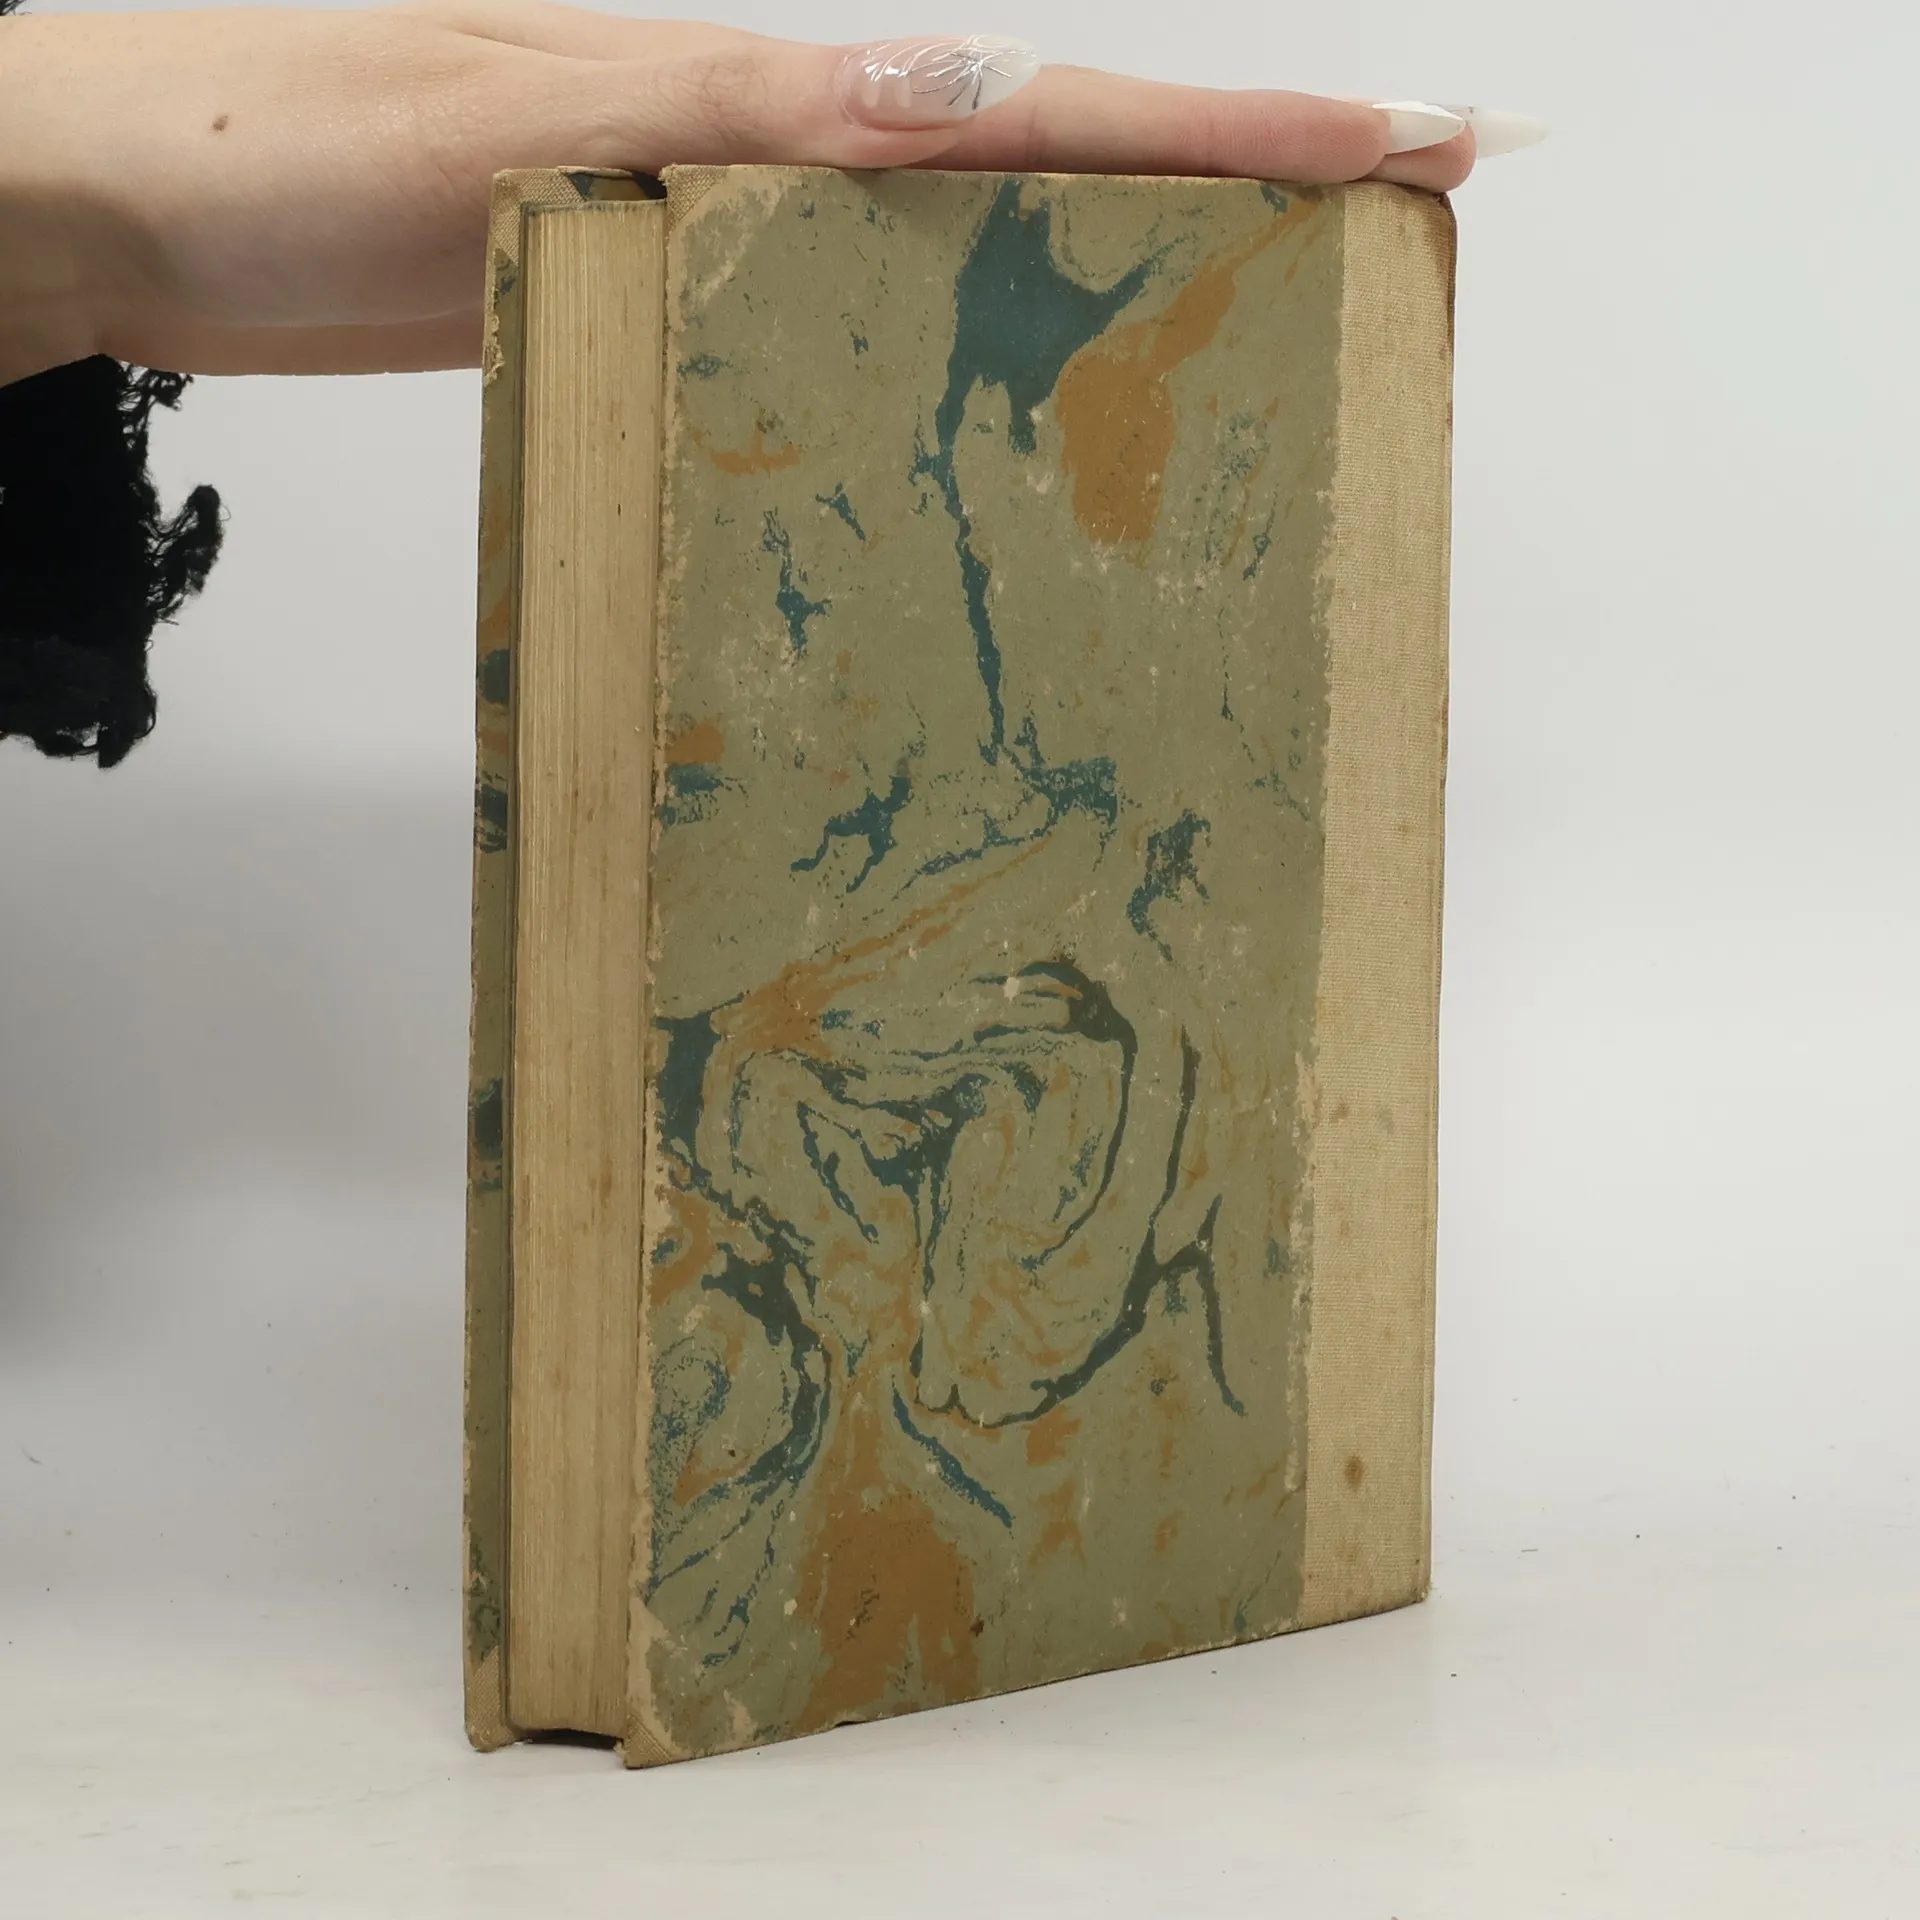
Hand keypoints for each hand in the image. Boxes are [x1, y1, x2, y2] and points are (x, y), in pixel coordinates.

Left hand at [0, 2, 1520, 383]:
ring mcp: (741, 211)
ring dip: (1139, 254)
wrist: (148, 189)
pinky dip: (976, 331)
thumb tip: (924, 101)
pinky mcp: (686, 279)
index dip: (1233, 124)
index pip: (1044, 98)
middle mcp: (780, 144)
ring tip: (1284, 311)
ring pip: (981, 227)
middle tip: (1414, 209)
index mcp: (767, 92)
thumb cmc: (284, 145)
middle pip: (1056, 144)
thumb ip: (729, 118)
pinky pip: (868, 306)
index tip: (1408, 138)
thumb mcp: (526, 116)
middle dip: (1247, 173)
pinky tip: (1021, 381)